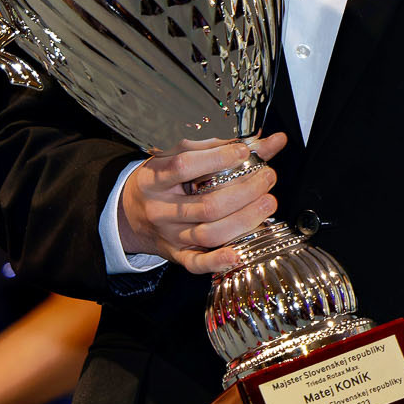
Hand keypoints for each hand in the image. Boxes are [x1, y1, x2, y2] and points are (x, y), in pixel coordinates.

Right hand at [116, 132, 287, 273]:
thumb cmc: (164, 179)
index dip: (217, 159)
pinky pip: (196, 263)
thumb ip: (224, 147)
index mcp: (155, 178)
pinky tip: (236, 254)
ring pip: (208, 233)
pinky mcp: (176, 254)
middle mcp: (160, 208)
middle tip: (267, 178)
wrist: (130, 213)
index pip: (184, 166)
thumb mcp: (183, 157)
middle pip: (206, 205)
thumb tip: (273, 140)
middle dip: (244, 192)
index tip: (243, 152)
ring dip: (244, 220)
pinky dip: (216, 262)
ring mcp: (169, 234)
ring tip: (266, 203)